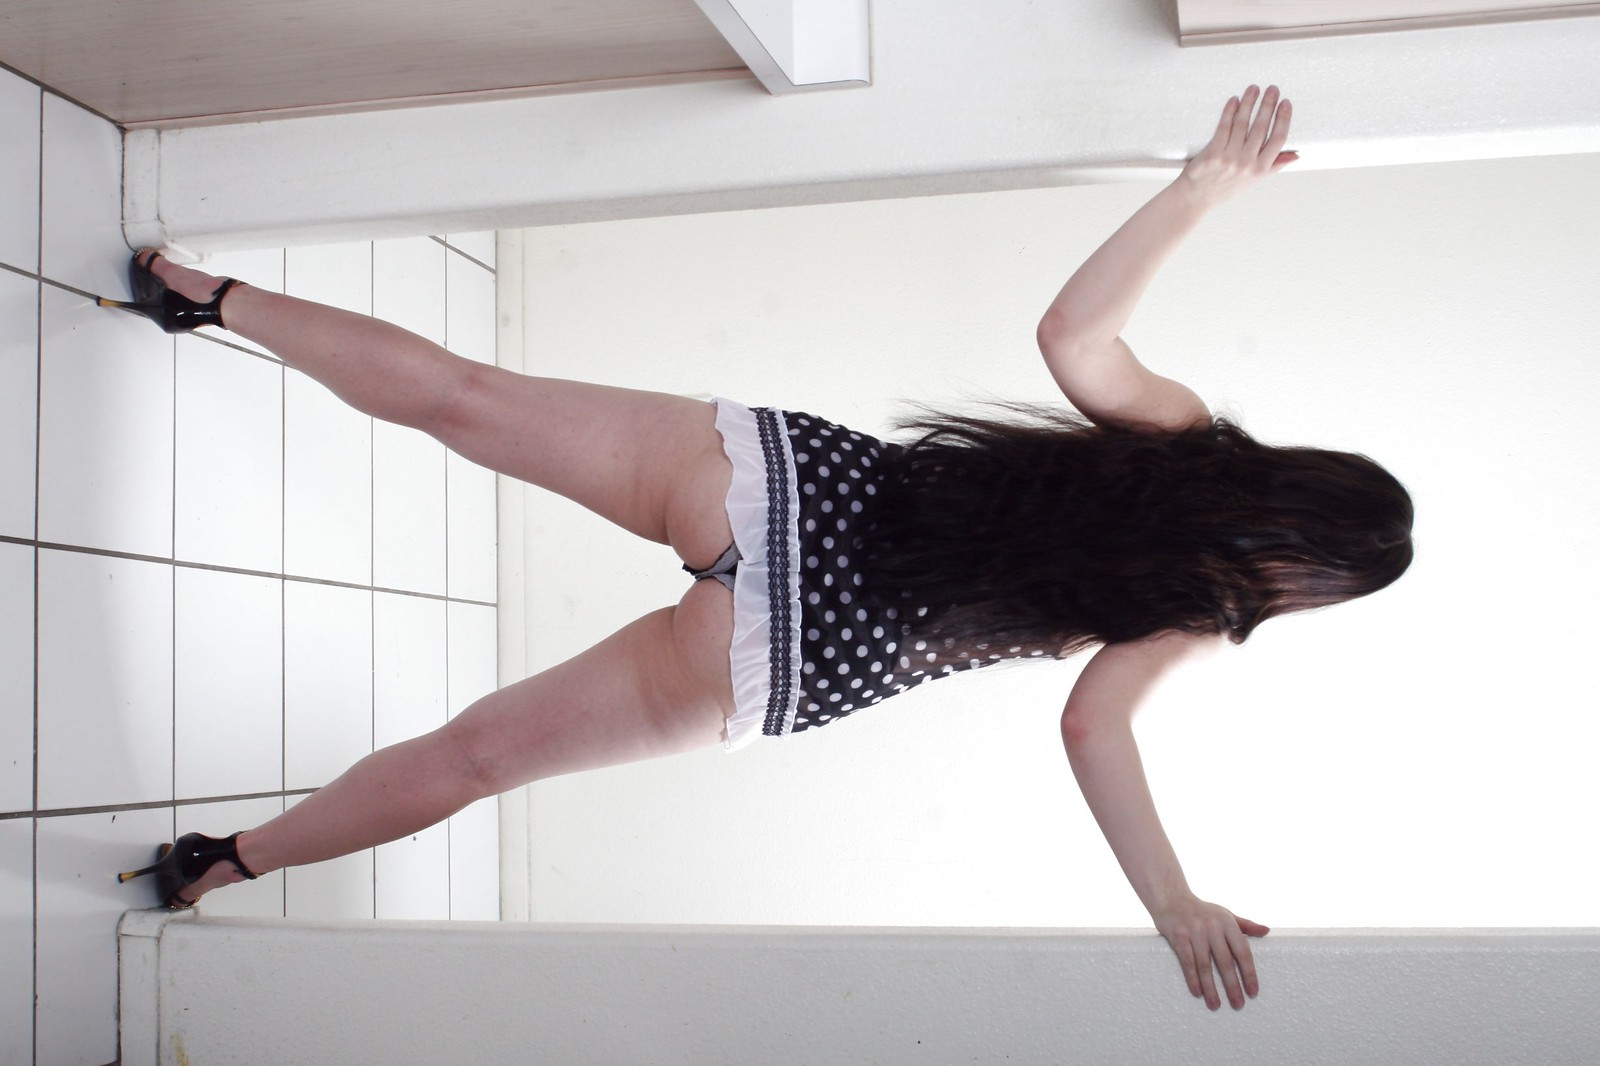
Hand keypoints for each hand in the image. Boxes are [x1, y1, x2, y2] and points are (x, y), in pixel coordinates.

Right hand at [1151, 895, 1269, 1009]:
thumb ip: (1245, 925)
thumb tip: (1266, 931)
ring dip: (1211, 988)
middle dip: (1232, 986)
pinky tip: (1198, 992)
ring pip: (1205, 965)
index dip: (1249, 973)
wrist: (1171, 898)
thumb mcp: (1225, 914)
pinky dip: (1192, 979)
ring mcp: (1194, 931)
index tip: (1253, 992)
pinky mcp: (1178, 936)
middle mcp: (1212, 927)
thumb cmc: (1202, 910)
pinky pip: (1187, 962)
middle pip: (1225, 962)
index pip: (1242, 951)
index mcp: (1227, 922)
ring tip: (1215, 1005)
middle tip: (1238, 1005)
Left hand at [1177, 85, 1295, 207]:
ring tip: (1253, 88)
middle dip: (1268, 105)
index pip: (1278, 139)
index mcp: (1260, 169)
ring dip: (1249, 103)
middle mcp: (1246, 163)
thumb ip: (1274, 166)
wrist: (1196, 198)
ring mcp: (1229, 158)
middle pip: (1262, 128)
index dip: (1284, 119)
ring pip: (1242, 124)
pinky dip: (1229, 111)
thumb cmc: (1226, 187)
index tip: (1286, 102)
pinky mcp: (1212, 154)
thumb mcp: (1253, 181)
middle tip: (1272, 88)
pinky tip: (1234, 100)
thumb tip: (1296, 155)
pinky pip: (1223, 127)